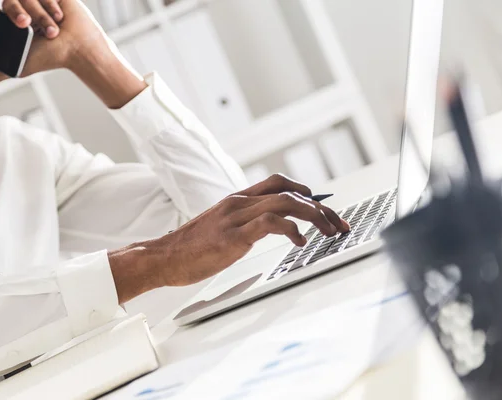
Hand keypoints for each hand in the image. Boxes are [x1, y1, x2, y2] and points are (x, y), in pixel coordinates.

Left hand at [0, 0, 110, 81]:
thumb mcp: (20, 67)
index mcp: (14, 19)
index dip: (6, 15)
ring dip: (40, 16)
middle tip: (26, 24)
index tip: (15, 26)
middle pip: (10, 0)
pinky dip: (50, 5)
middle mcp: (26, 6)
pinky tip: (59, 17)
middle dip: (17, 11)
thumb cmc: (51, 57)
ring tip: (53, 31)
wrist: (77, 49)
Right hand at [154, 174, 348, 286]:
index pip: (279, 183)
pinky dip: (292, 230)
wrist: (164, 257)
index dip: (306, 191)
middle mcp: (239, 203)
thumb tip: (270, 227)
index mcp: (237, 200)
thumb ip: (244, 222)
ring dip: (314, 215)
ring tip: (328, 232)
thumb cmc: (191, 247)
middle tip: (337, 224)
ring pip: (285, 203)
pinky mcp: (233, 236)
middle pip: (290, 192)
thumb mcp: (222, 227)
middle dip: (320, 208)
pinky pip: (270, 223)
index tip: (324, 208)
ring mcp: (236, 217)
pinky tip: (301, 242)